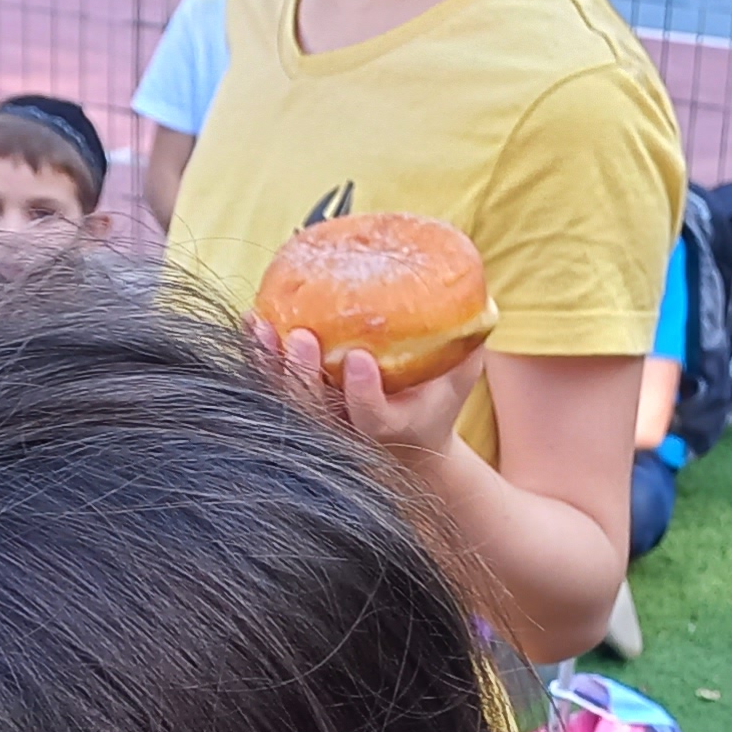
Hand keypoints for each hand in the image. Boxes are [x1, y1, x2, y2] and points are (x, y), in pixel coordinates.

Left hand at [252, 316, 479, 465]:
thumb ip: (468, 342)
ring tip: (261, 324)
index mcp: (391, 427)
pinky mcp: (303, 407)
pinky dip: (260, 356)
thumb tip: (478, 290)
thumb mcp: (462, 375)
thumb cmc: (437, 399)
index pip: (371, 418)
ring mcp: (321, 421)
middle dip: (303, 376)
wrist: (409, 440)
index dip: (362, 394)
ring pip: (287, 400)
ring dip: (271, 365)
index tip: (358, 360)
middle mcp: (348, 430)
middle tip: (301, 337)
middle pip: (316, 412)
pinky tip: (252, 321)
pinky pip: (273, 384)